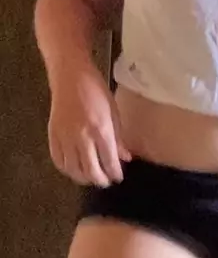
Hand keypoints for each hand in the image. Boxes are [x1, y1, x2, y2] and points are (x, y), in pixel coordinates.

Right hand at [48, 60, 131, 187]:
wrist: (70, 76)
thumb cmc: (96, 90)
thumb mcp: (114, 111)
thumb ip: (118, 137)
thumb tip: (125, 157)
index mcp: (101, 129)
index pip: (109, 161)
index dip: (114, 173)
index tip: (118, 177)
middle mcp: (82, 137)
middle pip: (90, 170)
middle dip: (100, 180)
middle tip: (106, 181)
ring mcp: (65, 138)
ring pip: (73, 169)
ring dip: (83, 178)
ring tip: (91, 177)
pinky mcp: (53, 136)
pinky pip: (58, 160)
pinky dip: (67, 169)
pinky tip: (74, 169)